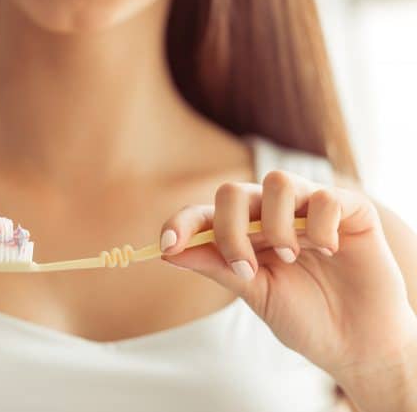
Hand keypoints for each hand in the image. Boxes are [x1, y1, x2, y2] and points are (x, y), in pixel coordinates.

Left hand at [159, 170, 416, 377]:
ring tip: (292, 258)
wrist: (358, 344)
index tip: (167, 245)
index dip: (181, 223)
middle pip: (233, 192)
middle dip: (230, 230)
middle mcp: (273, 214)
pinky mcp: (350, 209)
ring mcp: (310, 207)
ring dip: (276, 226)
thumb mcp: (255, 293)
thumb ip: (217, 267)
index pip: (204, 214)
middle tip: (246, 268)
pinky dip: (319, 227)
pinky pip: (324, 197)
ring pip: (277, 181)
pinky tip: (330, 252)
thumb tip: (168, 251)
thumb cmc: (305, 318)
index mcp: (245, 234)